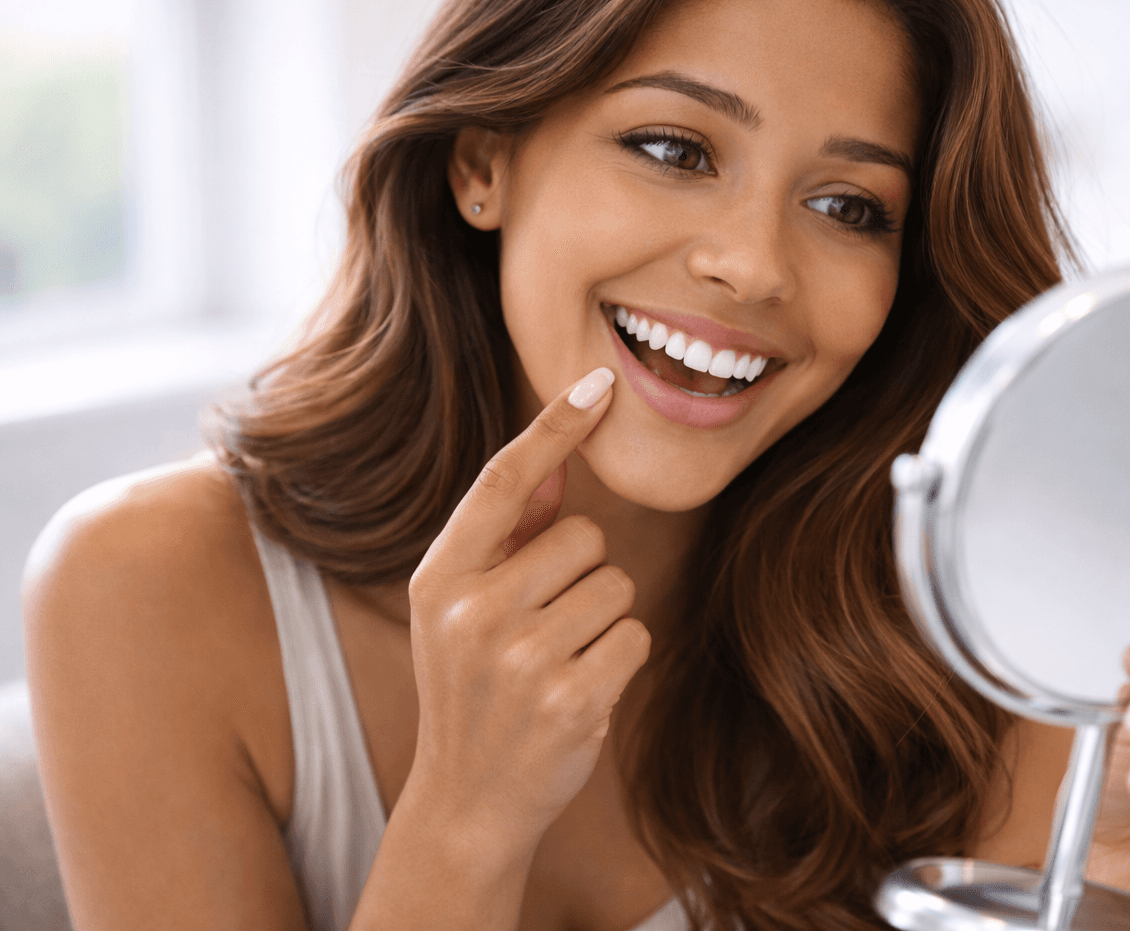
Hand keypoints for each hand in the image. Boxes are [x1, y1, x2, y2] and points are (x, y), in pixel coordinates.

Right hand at [400, 367, 648, 863]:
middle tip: (544, 628)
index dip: (555, 428)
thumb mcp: (462, 608)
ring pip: (618, 586)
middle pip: (586, 537)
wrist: (466, 800)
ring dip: (604, 620)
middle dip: (583, 575)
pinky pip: (636, 635)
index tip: (599, 382)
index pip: (504, 482)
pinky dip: (621, 659)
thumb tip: (560, 463)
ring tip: (558, 661)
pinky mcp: (570, 697)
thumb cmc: (474, 687)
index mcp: (440, 576)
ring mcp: (521, 656)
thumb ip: (507, 536)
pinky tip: (580, 691)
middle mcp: (473, 610)